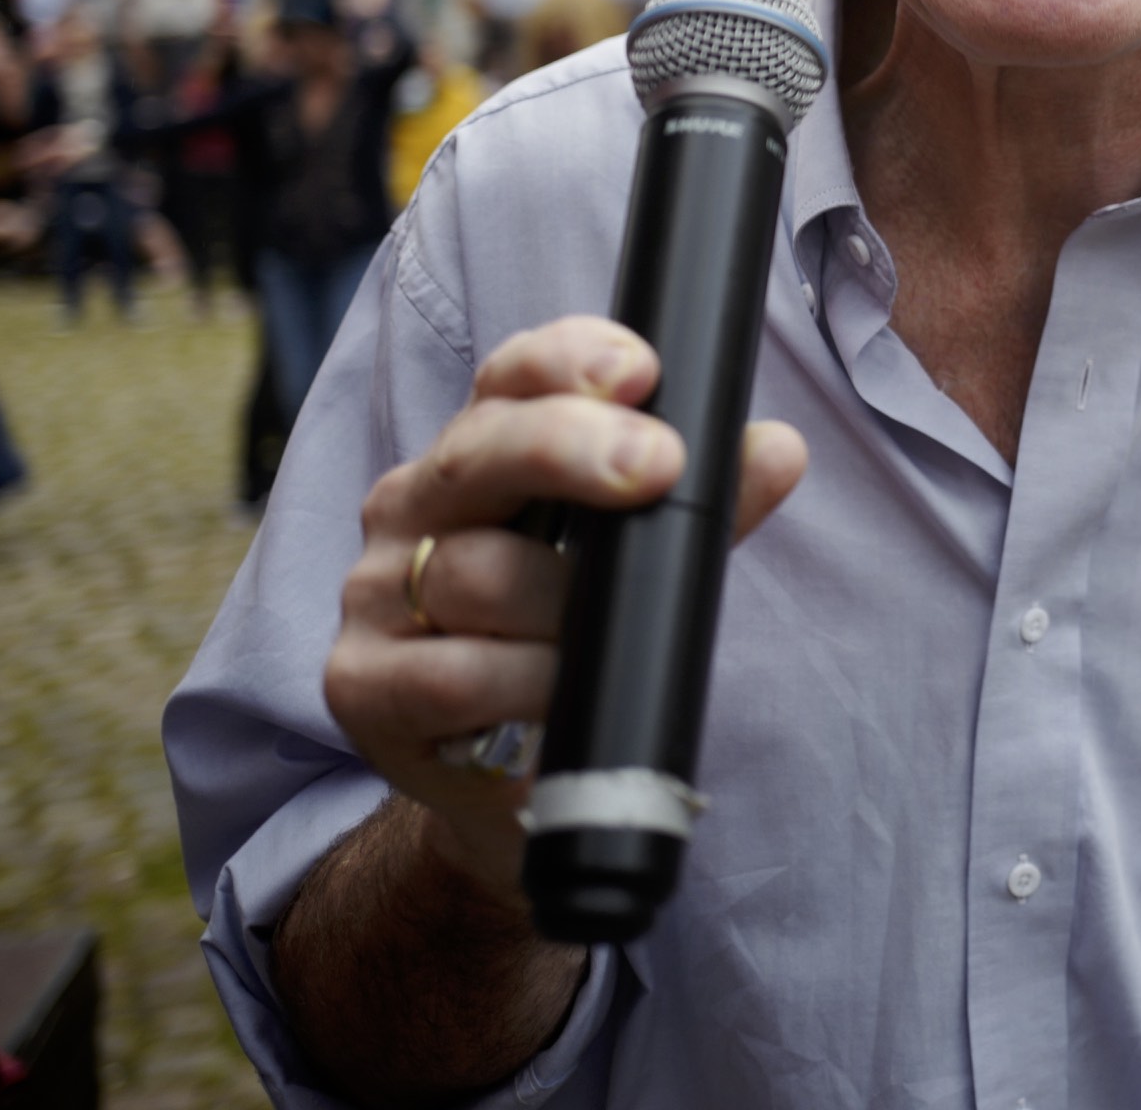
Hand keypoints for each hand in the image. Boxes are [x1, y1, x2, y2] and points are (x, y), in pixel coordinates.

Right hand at [322, 317, 807, 900]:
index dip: (567, 360)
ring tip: (602, 638)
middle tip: (658, 463)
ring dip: (561, 607)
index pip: (508, 378)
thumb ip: (702, 508)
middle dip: (571, 446)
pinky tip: (560, 693)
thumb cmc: (570, 643)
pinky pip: (452, 673)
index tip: (640, 368)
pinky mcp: (362, 684)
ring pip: (475, 574)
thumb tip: (778, 450)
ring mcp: (374, 593)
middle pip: (480, 451)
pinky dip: (525, 682)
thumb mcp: (640, 567)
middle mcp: (413, 506)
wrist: (505, 780)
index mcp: (480, 455)